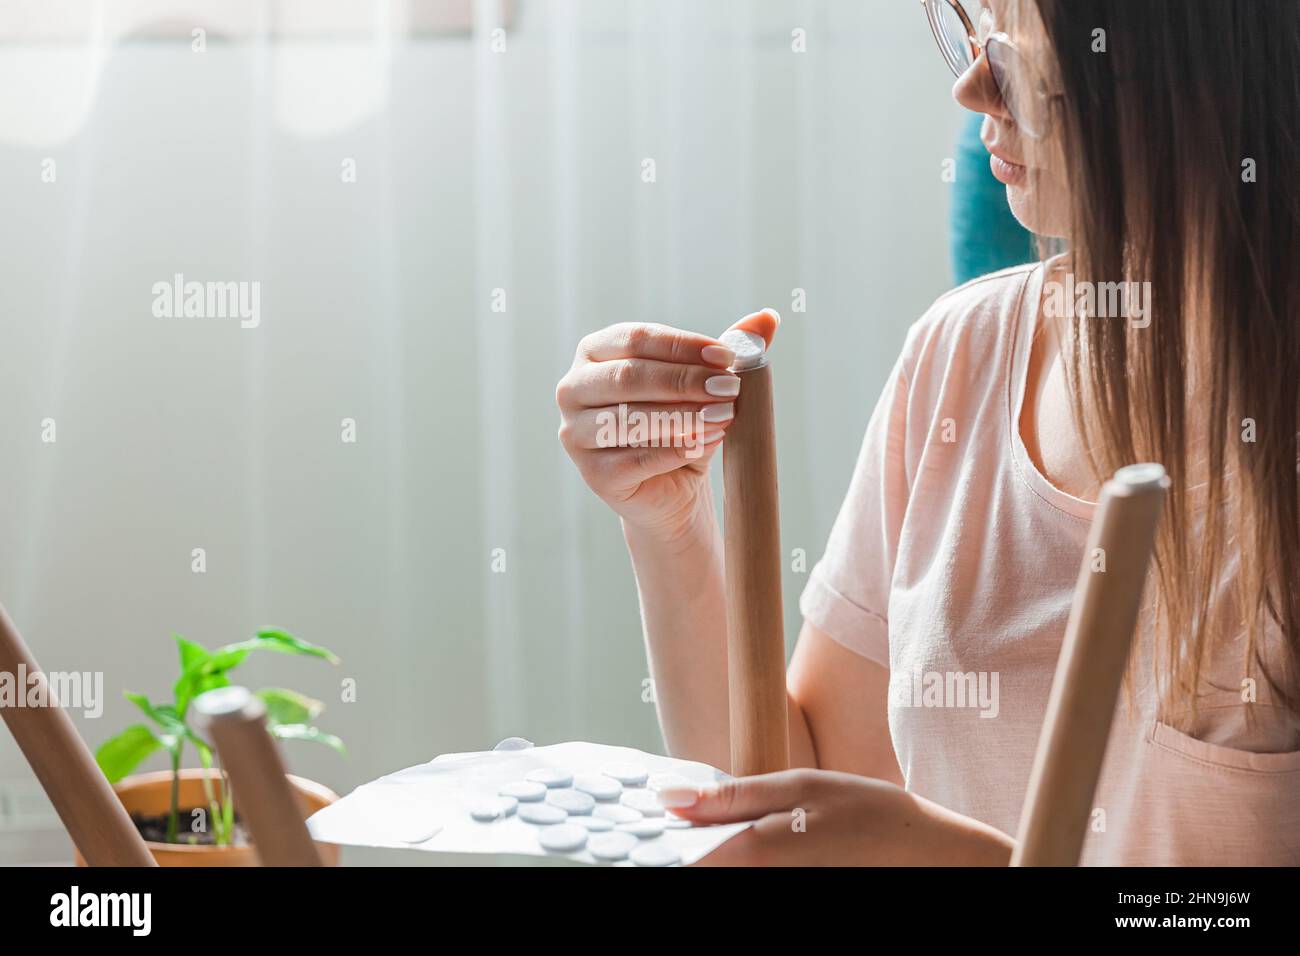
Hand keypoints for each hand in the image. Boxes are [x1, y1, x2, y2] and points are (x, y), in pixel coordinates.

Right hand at [555, 310, 778, 541]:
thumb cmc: (683, 424)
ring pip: (630, 419)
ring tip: (726, 416)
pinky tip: (709, 441)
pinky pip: (637, 459)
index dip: (682, 346)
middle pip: (629, 376)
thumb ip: (729, 350)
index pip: (636, 338)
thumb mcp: (705, 384)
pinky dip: (677, 449)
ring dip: (684, 416)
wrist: (672, 488)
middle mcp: (574, 388)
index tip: (727, 356)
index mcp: (595, 353)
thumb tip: (769, 317)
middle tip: (730, 388)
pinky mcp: (593, 475)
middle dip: (685, 380)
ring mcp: (576, 433)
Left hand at [659, 769, 1014, 866]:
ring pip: (722, 873)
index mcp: (753, 854)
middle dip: (683, 847)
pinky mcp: (789, 893)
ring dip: (711, 853)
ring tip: (709, 828)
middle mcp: (759, 884)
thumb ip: (730, 795)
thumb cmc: (867, 812)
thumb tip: (667, 797)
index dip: (656, 844)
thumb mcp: (798, 786)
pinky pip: (745, 877)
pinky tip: (746, 840)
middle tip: (677, 821)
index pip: (681, 862)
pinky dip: (736, 860)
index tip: (643, 826)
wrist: (925, 856)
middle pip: (699, 869)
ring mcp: (777, 892)